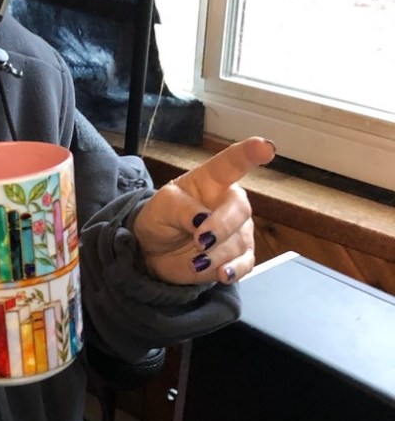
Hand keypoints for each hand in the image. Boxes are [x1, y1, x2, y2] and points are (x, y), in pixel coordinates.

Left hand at [132, 137, 275, 285]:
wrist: (154, 250)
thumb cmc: (161, 218)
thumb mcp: (161, 207)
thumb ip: (182, 209)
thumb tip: (203, 220)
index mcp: (211, 180)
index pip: (232, 162)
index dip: (250, 153)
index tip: (266, 147)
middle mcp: (229, 202)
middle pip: (240, 209)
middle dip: (222, 226)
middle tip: (200, 239)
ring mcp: (238, 230)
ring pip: (237, 242)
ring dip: (214, 254)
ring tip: (194, 259)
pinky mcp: (238, 256)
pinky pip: (245, 264)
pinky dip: (233, 270)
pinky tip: (222, 273)